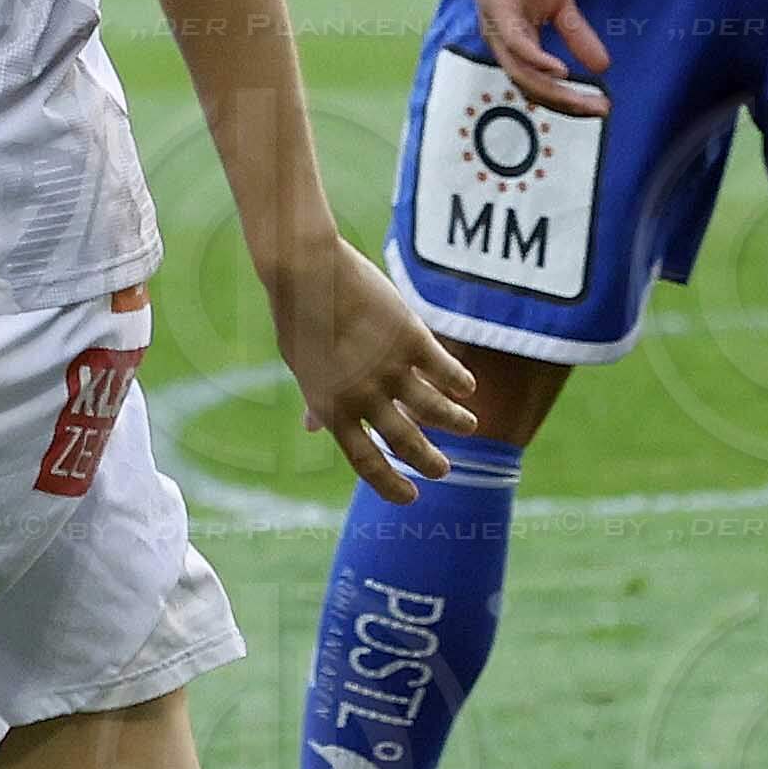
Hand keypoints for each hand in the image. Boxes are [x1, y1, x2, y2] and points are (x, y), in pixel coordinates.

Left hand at [265, 232, 480, 504]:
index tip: (411, 496)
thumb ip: (317, 400)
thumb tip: (313, 427)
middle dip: (431, 463)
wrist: (307, 272)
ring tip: (468, 426)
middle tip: (445, 471)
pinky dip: (460, 383)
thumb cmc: (299, 318)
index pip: (366, 462)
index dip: (391, 485)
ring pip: (437, 411)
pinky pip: (446, 372)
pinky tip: (467, 388)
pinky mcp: (411, 339)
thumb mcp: (302, 367)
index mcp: (332, 409)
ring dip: (457, 423)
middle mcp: (363, 397)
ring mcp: (389, 369)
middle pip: (407, 444)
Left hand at [457, 0, 608, 114]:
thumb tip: (603, 66)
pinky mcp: (497, 6)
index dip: (571, 98)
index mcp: (517, 43)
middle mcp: (503, 41)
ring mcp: (498, 25)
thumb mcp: (559, 1)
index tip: (603, 108)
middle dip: (568, 102)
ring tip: (584, 100)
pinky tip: (559, 70)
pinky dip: (536, 59)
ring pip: (522, 71)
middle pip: (532, 86)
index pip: (542, 83)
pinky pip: (515, 41)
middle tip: (601, 112)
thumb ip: (576, 33)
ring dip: (554, 89)